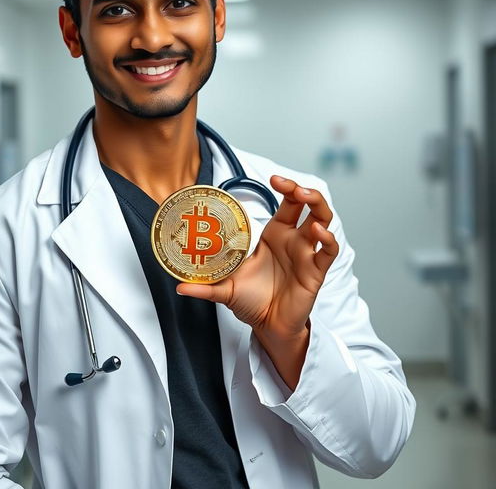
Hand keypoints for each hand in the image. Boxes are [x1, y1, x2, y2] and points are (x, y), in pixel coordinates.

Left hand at [176, 176, 338, 341]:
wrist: (267, 327)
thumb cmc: (251, 302)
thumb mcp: (225, 289)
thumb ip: (204, 286)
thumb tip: (178, 287)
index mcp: (274, 235)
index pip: (287, 203)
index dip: (285, 187)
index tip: (274, 179)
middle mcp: (293, 240)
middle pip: (308, 205)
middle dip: (303, 190)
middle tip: (292, 187)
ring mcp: (306, 253)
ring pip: (323, 220)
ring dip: (318, 205)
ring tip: (305, 197)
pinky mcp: (316, 271)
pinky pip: (329, 251)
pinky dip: (328, 238)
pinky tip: (318, 232)